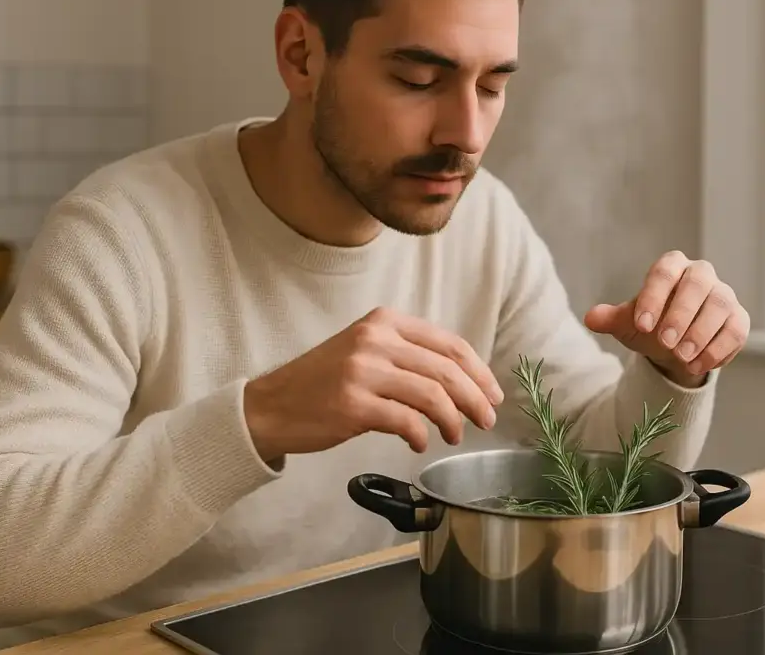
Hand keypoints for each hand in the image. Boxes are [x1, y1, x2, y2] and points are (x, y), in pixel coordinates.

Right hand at [243, 307, 503, 460]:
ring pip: (432, 395)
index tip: (493, 393)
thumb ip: (407, 356)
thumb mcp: (365, 351)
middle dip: (476, 398)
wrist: (271, 406)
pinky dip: (421, 435)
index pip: (449, 344)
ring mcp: (362, 371)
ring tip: (456, 435)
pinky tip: (420, 443)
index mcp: (383, 322)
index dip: (479, 371)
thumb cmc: (323, 383)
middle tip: (487, 420)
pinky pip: (406, 421)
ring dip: (454, 420)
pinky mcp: (353, 404)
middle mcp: (375, 340)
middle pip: (447, 370)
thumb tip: (462, 381)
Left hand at [583, 250, 749, 386]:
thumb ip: (611, 318)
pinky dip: (718, 349)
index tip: (642, 325)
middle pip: (697, 284)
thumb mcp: (628, 323)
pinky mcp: (739, 319)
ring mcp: (724, 295)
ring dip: (701, 333)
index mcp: (672, 267)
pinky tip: (698, 365)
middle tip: (665, 342)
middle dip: (681, 314)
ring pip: (720, 305)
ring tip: (682, 357)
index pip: (664, 272)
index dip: (654, 296)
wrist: (673, 347)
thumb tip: (591, 318)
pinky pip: (736, 330)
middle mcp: (701, 275)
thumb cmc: (650, 326)